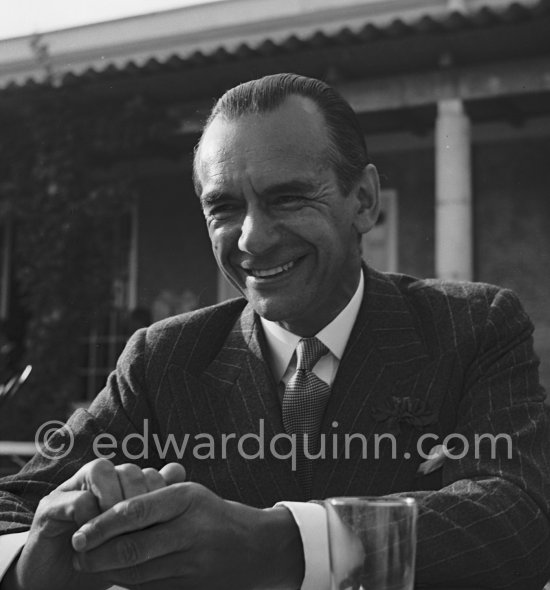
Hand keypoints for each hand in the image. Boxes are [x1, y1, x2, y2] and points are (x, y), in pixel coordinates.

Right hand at [3, 459, 185, 589]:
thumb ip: (153, 506)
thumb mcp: (133, 537)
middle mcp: (95, 480)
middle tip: (142, 529)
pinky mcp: (49, 508)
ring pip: (101, 471)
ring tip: (118, 531)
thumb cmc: (103, 559)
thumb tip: (177, 470)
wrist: (60, 585)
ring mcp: (71, 489)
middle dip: (139, 498)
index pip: (147, 472)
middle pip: (127, 469)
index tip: (162, 522)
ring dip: (114, 500)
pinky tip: (95, 542)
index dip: (157, 494)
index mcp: (117, 484)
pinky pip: (76, 500)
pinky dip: (90, 518)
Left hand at [72, 482, 303, 589]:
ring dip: (107, 572)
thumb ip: (154, 499)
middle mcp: (190, 531)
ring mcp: (192, 563)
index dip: (102, 524)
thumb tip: (107, 511)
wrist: (257, 549)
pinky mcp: (190, 588)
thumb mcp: (190, 494)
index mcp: (187, 499)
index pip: (136, 512)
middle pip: (133, 548)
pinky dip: (127, 583)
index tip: (79, 532)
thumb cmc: (215, 514)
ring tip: (87, 565)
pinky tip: (113, 576)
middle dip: (97, 554)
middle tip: (77, 553)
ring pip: (137, 572)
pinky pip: (150, 586)